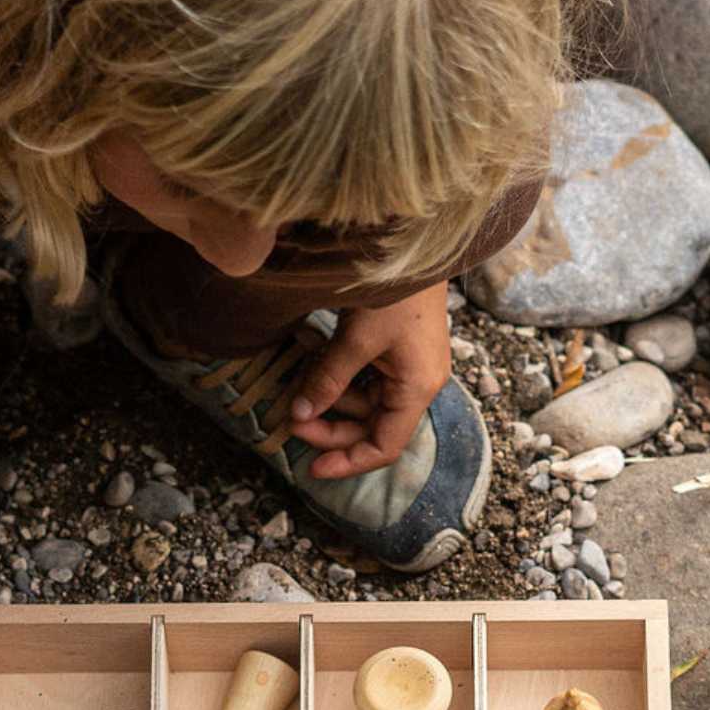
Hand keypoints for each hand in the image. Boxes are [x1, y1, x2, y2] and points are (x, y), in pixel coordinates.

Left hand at [289, 283, 451, 479]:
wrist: (411, 241)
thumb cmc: (394, 289)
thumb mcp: (356, 338)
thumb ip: (328, 380)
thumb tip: (299, 415)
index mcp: (417, 389)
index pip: (384, 446)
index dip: (348, 462)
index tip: (312, 469)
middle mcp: (416, 384)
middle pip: (370, 426)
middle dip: (330, 426)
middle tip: (292, 420)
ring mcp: (406, 367)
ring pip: (361, 401)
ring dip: (329, 396)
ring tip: (300, 375)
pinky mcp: (394, 350)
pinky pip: (362, 376)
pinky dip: (336, 374)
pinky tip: (313, 354)